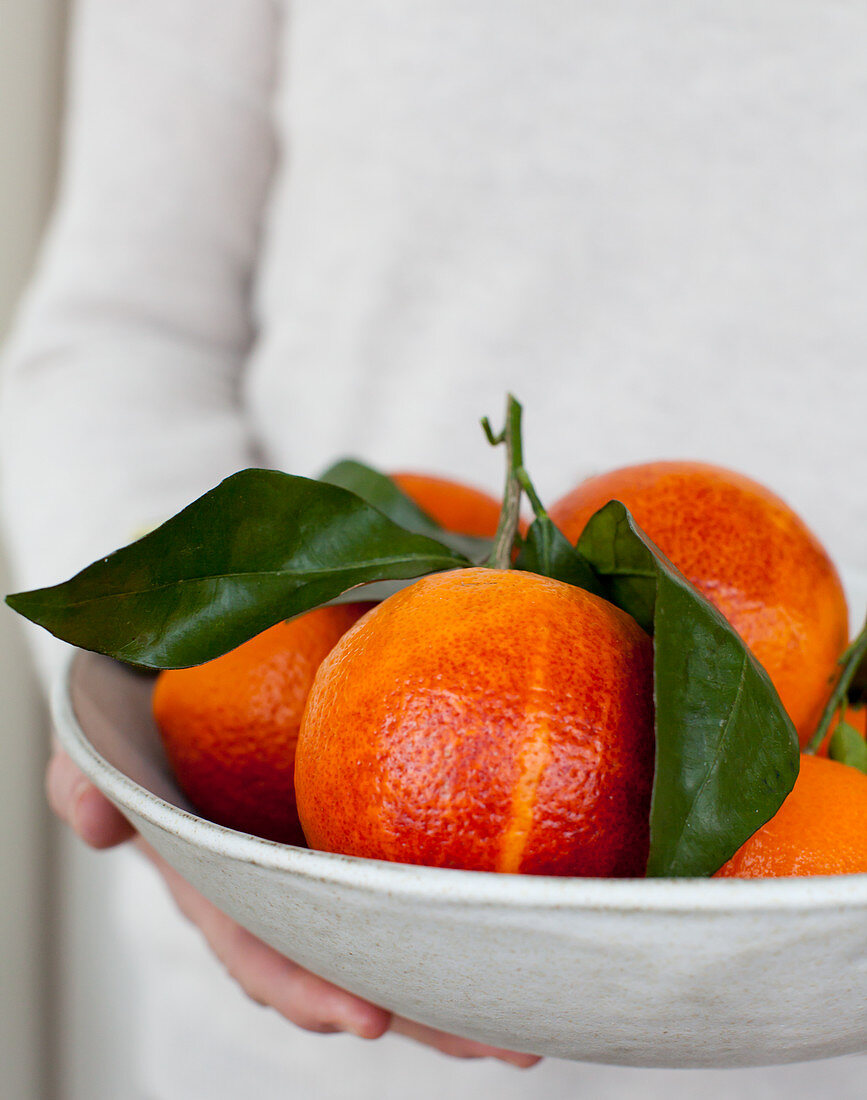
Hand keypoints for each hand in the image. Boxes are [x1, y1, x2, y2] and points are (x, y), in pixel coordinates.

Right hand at [46, 746, 539, 1066]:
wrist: (206, 665)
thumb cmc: (158, 708)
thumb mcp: (109, 733)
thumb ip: (87, 772)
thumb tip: (90, 823)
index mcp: (224, 883)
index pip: (260, 950)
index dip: (305, 989)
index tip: (365, 1017)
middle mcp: (285, 888)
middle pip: (351, 965)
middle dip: (418, 1015)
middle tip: (496, 1044)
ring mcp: (333, 862)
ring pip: (397, 933)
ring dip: (458, 983)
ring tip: (531, 1015)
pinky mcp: (375, 821)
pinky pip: (420, 869)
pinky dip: (467, 898)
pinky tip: (528, 910)